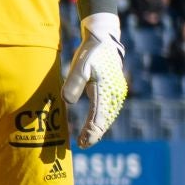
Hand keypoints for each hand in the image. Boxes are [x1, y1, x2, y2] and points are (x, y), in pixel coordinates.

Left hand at [62, 13, 127, 148]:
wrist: (104, 39)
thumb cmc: (90, 53)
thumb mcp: (80, 66)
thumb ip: (74, 83)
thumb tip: (68, 102)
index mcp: (106, 90)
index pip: (99, 117)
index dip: (90, 132)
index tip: (82, 142)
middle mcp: (114, 94)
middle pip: (105, 120)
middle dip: (94, 134)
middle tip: (83, 145)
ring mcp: (116, 92)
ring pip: (108, 116)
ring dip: (98, 129)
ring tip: (87, 140)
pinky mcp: (113, 90)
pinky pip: (108, 109)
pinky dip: (101, 120)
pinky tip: (94, 126)